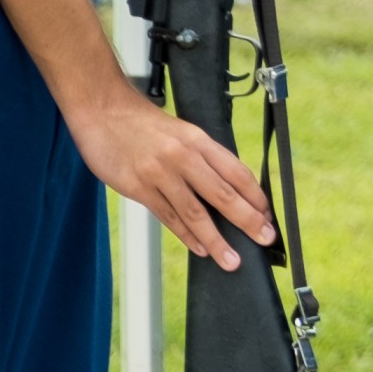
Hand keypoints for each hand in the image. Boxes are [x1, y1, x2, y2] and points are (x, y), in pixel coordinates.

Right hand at [69, 85, 274, 269]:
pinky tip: (201, 248)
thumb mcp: (183, 133)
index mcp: (199, 141)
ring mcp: (160, 173)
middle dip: (248, 221)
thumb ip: (204, 158)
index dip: (256, 197)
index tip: (268, 216)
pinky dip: (187, 235)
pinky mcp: (138, 188)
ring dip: (216, 240)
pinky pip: (168, 217)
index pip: (238, 172)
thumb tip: (231, 188)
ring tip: (232, 260)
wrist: (104, 112)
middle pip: (223, 194)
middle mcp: (183, 156)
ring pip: (196, 213)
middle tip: (265, 239)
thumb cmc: (144, 125)